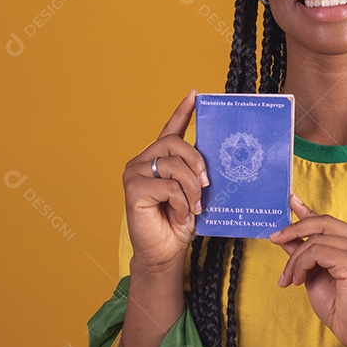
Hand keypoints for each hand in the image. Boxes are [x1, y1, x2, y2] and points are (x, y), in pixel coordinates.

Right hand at [122, 89, 208, 270]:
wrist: (165, 252)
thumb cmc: (178, 223)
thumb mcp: (193, 192)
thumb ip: (196, 172)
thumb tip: (214, 159)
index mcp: (159, 159)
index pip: (170, 129)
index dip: (182, 111)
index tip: (196, 94)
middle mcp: (143, 161)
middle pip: (173, 143)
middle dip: (196, 162)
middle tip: (207, 184)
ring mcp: (134, 173)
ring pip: (173, 165)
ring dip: (192, 188)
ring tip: (194, 206)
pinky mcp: (132, 189)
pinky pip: (167, 185)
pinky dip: (182, 201)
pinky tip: (182, 214)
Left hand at [269, 195, 346, 346]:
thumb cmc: (341, 306)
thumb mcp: (315, 273)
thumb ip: (304, 252)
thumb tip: (285, 236)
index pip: (329, 220)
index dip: (307, 211)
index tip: (290, 201)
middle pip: (322, 222)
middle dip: (294, 228)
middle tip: (274, 238)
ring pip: (315, 240)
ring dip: (295, 260)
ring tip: (289, 279)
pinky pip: (317, 252)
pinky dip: (301, 264)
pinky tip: (297, 280)